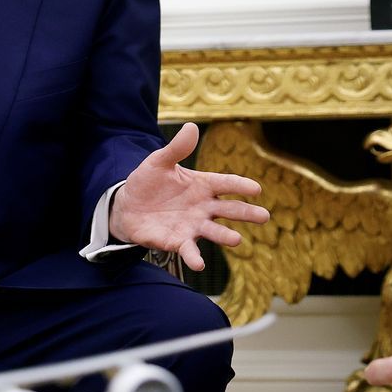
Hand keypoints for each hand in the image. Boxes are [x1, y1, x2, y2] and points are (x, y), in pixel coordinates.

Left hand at [108, 122, 269, 270]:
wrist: (127, 206)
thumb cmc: (148, 182)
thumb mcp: (158, 162)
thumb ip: (176, 148)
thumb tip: (191, 126)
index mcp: (203, 185)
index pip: (226, 183)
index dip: (240, 185)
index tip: (256, 188)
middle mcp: (203, 207)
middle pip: (229, 209)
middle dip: (246, 213)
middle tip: (264, 216)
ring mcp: (193, 226)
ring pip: (214, 231)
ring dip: (225, 236)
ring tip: (236, 240)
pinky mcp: (178, 241)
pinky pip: (189, 250)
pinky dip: (194, 257)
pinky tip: (200, 265)